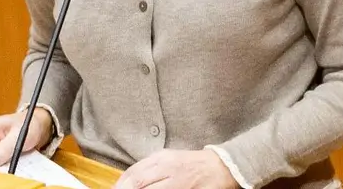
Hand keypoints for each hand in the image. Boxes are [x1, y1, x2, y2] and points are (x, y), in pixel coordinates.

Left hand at [113, 149, 237, 188]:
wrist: (220, 166)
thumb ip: (150, 168)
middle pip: (139, 182)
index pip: (134, 172)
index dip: (121, 184)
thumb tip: (129, 180)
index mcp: (161, 158)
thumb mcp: (169, 159)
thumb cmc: (192, 164)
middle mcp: (167, 167)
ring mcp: (177, 181)